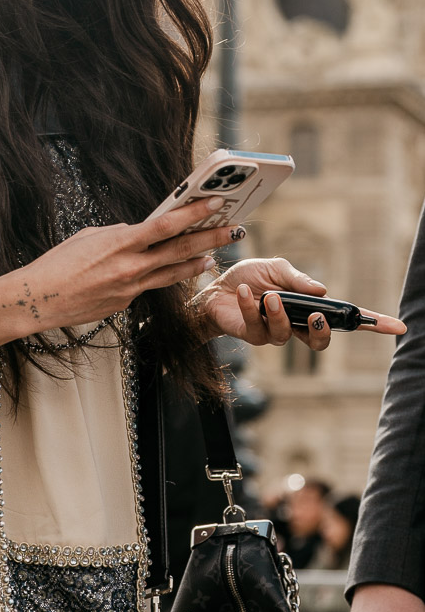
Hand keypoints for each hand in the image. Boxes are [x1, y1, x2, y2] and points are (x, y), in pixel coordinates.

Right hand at [23, 195, 241, 332]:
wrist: (38, 300)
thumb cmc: (57, 264)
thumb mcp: (88, 237)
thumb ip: (118, 234)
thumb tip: (137, 232)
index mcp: (121, 243)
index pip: (167, 225)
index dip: (195, 213)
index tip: (216, 204)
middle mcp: (131, 267)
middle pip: (180, 250)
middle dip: (211, 238)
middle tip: (233, 230)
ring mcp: (131, 288)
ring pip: (173, 273)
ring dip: (196, 262)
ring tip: (214, 255)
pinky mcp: (126, 304)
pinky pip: (149, 287)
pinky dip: (162, 277)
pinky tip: (173, 271)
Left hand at [193, 257, 405, 347]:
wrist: (213, 288)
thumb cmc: (248, 278)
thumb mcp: (276, 269)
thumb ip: (298, 279)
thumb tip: (322, 291)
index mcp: (307, 308)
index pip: (344, 318)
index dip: (370, 324)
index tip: (397, 327)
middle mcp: (294, 325)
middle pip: (320, 342)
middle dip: (322, 333)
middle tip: (316, 318)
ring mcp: (273, 333)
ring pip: (288, 336)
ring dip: (281, 314)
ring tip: (269, 296)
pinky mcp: (252, 335)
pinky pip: (258, 325)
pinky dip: (251, 306)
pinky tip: (243, 292)